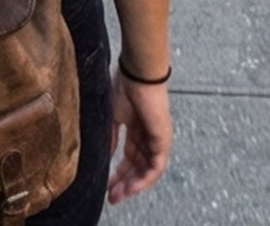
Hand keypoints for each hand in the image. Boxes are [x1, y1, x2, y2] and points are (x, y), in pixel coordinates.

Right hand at [108, 71, 170, 202]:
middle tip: (111, 196)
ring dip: (133, 185)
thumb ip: (111, 136)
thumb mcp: (113, 115)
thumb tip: (106, 156)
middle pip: (137, 166)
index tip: (106, 184)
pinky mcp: (163, 140)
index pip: (129, 156)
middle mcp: (148, 136)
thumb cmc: (125, 86)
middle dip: (124, 183)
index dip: (118, 172)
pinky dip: (144, 179)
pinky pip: (156, 167)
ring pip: (147, 170)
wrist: (138, 74)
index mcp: (136, 128)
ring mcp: (157, 139)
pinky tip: (132, 187)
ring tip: (118, 195)